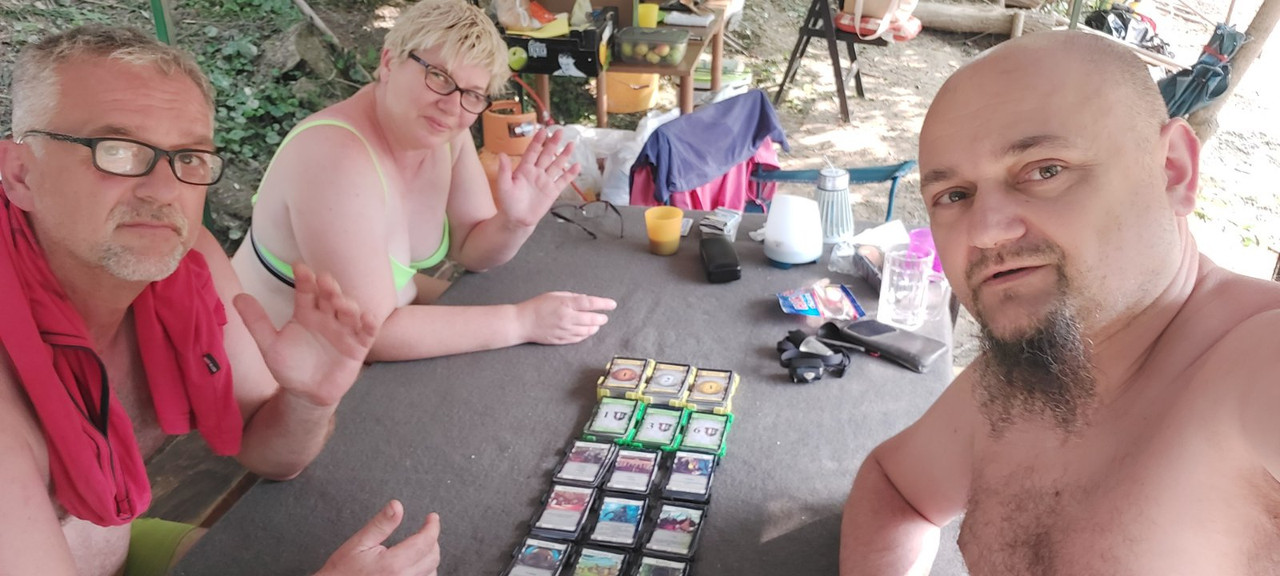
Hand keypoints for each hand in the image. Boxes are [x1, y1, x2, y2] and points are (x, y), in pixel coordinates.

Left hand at [234, 263, 379, 407]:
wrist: (305, 394)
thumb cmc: (289, 366)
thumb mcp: (269, 345)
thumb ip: (256, 321)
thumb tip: (237, 296)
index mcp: (306, 312)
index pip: (306, 291)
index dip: (304, 279)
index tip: (299, 267)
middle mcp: (326, 317)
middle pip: (330, 297)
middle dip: (328, 287)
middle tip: (324, 280)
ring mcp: (344, 330)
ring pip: (349, 312)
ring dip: (348, 304)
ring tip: (341, 303)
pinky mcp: (358, 346)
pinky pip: (366, 332)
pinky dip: (370, 324)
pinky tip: (368, 317)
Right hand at [316, 500, 440, 575]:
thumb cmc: (341, 571)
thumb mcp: (359, 543)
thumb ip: (381, 524)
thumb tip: (397, 506)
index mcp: (393, 564)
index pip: (425, 541)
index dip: (432, 526)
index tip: (432, 518)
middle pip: (433, 557)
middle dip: (432, 540)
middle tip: (425, 529)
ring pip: (431, 572)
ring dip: (429, 558)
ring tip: (421, 547)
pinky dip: (424, 572)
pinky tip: (415, 566)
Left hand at [494, 129, 582, 228]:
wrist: (517, 220)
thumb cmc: (508, 203)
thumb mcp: (503, 186)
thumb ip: (504, 171)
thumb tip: (501, 155)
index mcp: (524, 169)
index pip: (532, 151)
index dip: (538, 141)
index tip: (543, 131)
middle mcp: (536, 172)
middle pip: (546, 155)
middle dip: (553, 143)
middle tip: (559, 131)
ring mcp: (546, 181)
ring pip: (557, 165)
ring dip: (564, 155)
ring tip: (571, 144)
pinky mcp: (553, 191)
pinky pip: (563, 181)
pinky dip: (570, 174)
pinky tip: (577, 166)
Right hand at [516, 291, 616, 344]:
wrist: (522, 323)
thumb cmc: (537, 306)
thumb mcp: (555, 295)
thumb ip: (572, 297)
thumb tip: (586, 300)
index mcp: (565, 304)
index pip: (590, 303)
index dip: (603, 304)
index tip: (612, 304)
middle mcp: (567, 318)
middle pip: (592, 319)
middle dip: (601, 318)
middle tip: (604, 317)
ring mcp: (564, 330)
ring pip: (587, 331)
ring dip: (594, 327)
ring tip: (596, 324)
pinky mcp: (561, 340)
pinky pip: (578, 339)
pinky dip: (585, 335)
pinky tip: (587, 331)